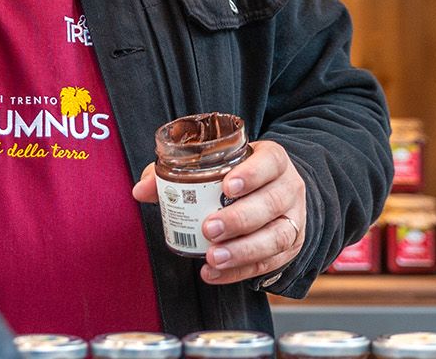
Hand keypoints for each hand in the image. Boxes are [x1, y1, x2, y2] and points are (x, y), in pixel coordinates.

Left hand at [134, 139, 307, 285]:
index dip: (251, 174)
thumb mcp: (215, 165)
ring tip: (213, 258)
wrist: (276, 190)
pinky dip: (240, 271)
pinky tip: (215, 273)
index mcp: (272, 161)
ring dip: (243, 250)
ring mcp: (294, 219)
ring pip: (277, 237)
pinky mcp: (290, 247)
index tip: (226, 186)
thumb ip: (176, 174)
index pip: (270, 162)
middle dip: (240, 218)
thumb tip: (141, 190)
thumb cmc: (238, 175)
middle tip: (209, 228)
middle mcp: (289, 188)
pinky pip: (269, 263)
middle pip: (272, 203)